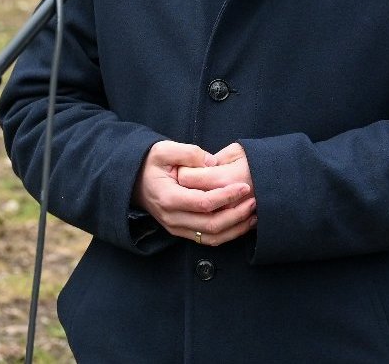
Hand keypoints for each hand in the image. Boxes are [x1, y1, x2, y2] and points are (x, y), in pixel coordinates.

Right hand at [137, 140, 254, 246]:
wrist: (134, 180)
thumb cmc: (151, 163)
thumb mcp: (164, 149)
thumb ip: (188, 153)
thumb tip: (211, 162)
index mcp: (169, 198)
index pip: (203, 203)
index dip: (226, 196)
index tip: (244, 186)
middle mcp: (172, 218)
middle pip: (210, 225)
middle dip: (236, 215)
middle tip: (254, 201)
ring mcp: (176, 227)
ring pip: (211, 237)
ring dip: (235, 228)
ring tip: (254, 213)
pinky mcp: (182, 231)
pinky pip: (207, 239)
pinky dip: (227, 233)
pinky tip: (242, 222)